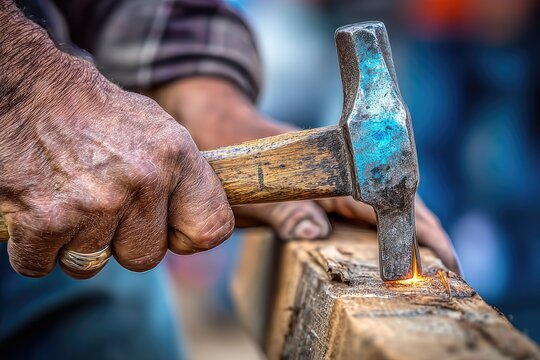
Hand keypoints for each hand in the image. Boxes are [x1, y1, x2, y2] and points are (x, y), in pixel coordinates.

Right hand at [0, 8, 233, 277]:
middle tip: (102, 206)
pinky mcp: (46, 219)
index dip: (186, 237)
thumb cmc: (98, 114)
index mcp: (177, 158)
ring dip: (75, 243)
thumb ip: (185, 178)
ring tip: (68, 200)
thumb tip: (204, 223)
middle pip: (145, 258)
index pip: (211, 230)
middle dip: (122, 243)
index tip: (169, 229)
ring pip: (91, 265)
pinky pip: (43, 265)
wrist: (29, 89)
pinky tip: (36, 211)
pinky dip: (34, 249)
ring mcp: (96, 203)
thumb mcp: (160, 131)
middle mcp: (144, 181)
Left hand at [148, 77, 459, 273]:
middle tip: (448, 269)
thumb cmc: (228, 150)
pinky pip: (357, 209)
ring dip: (407, 230)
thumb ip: (278, 207)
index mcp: (328, 168)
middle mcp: (336, 173)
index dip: (417, 230)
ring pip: (379, 206)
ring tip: (430, 261)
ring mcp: (329, 179)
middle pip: (392, 201)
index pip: (383, 202)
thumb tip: (314, 232)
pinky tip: (385, 244)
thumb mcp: (247, 185)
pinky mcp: (318, 188)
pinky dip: (379, 228)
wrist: (216, 123)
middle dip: (423, 233)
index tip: (442, 257)